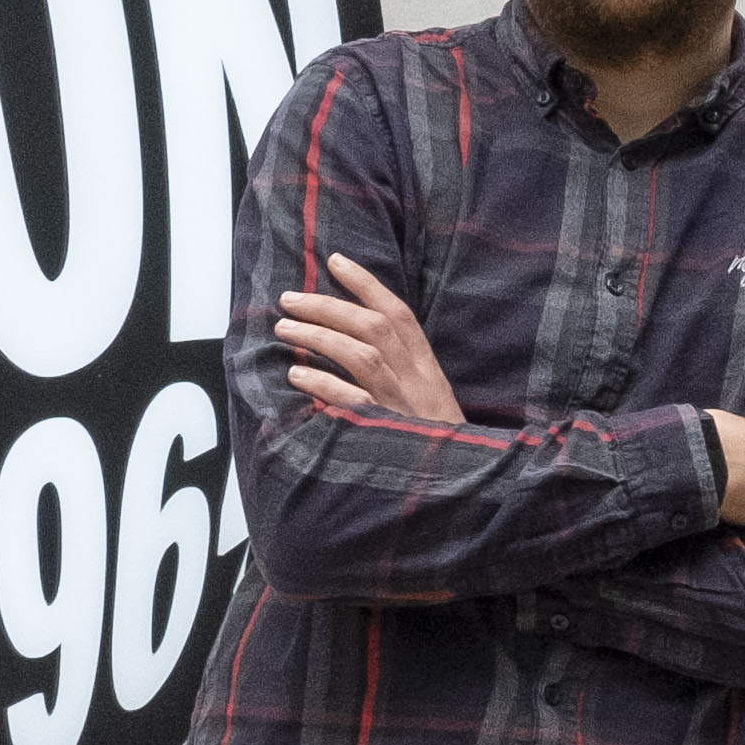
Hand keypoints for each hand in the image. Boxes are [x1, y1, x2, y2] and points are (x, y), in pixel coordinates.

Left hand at [279, 255, 458, 424]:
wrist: (460, 483)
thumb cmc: (435, 439)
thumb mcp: (428, 396)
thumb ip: (402, 366)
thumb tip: (355, 335)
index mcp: (427, 367)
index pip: (399, 314)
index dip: (367, 284)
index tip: (336, 260)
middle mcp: (417, 380)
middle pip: (373, 328)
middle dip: (329, 306)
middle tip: (289, 298)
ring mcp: (402, 405)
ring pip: (362, 356)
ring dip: (319, 336)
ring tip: (283, 329)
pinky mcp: (386, 433)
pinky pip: (352, 402)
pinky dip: (323, 385)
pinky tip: (296, 375)